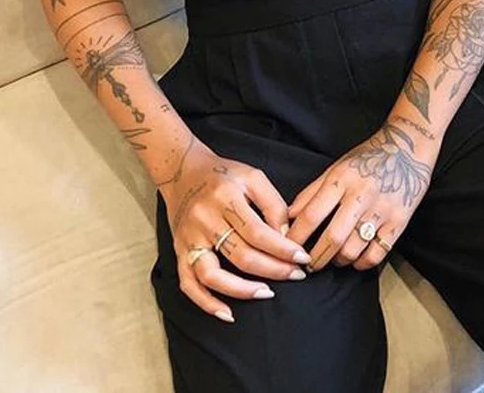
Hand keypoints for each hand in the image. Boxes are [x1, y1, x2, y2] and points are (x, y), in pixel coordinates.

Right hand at [160, 136, 312, 322]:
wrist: (181, 171)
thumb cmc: (222, 174)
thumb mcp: (252, 176)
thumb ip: (273, 204)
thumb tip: (287, 237)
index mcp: (225, 198)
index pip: (258, 232)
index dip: (283, 249)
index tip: (304, 259)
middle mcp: (204, 220)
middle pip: (240, 255)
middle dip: (274, 270)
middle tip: (296, 275)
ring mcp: (189, 238)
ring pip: (213, 275)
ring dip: (242, 290)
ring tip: (267, 293)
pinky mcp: (179, 251)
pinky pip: (189, 284)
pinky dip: (206, 303)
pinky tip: (228, 313)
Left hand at [286, 119, 436, 271]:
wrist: (408, 149)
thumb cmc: (367, 158)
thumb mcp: (336, 168)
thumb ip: (311, 192)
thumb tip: (289, 216)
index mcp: (341, 179)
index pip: (312, 214)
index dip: (297, 236)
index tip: (289, 246)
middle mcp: (360, 195)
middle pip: (333, 237)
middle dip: (316, 257)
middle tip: (308, 264)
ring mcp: (381, 210)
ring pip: (354, 249)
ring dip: (338, 261)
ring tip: (332, 259)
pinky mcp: (399, 223)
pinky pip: (377, 254)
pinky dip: (362, 264)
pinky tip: (355, 260)